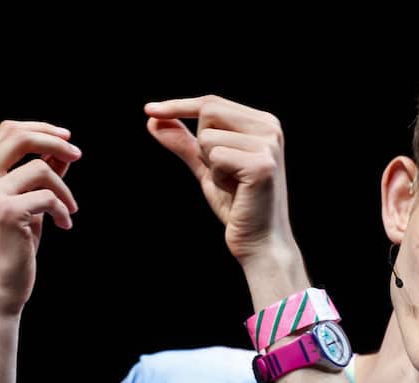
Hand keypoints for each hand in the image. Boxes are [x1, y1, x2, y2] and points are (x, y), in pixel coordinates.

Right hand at [0, 121, 80, 318]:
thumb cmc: (10, 248)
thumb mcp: (24, 204)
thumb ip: (37, 177)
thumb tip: (61, 150)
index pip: (7, 131)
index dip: (40, 128)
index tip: (67, 138)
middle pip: (19, 136)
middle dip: (55, 141)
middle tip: (77, 154)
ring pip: (41, 169)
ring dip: (64, 190)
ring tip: (71, 209)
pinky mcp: (6, 212)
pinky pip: (48, 197)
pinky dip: (63, 210)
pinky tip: (65, 225)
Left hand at [144, 95, 293, 262]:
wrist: (261, 244)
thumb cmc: (237, 207)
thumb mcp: (206, 169)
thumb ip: (184, 144)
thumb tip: (153, 121)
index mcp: (263, 123)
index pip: (212, 102)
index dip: (178, 105)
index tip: (148, 110)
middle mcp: (270, 128)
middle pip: (208, 111)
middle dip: (202, 144)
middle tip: (222, 173)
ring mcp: (268, 145)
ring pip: (208, 137)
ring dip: (209, 165)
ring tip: (233, 185)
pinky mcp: (261, 165)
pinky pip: (215, 156)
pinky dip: (216, 177)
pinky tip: (236, 191)